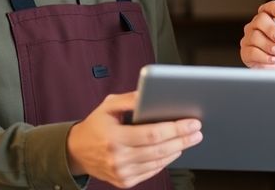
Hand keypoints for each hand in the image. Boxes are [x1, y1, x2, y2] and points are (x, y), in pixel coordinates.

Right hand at [66, 91, 202, 187]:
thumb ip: (129, 99)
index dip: (175, 128)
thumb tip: (149, 93)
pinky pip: (152, 171)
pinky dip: (165, 161)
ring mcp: (121, 172)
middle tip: (197, 131)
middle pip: (159, 150)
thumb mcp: (108, 106)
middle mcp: (117, 158)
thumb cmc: (96, 126)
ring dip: (178, 150)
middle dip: (183, 139)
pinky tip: (173, 150)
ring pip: (158, 162)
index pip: (152, 134)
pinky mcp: (125, 181)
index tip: (191, 122)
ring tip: (189, 139)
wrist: (76, 151)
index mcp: (113, 137)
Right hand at [239, 0, 274, 68]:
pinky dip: (264, 57)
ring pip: (254, 37)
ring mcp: (250, 39)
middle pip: (259, 20)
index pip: (269, 7)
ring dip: (269, 46)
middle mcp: (257, 26)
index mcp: (270, 17)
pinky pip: (251, 52)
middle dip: (272, 30)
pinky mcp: (246, 53)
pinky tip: (273, 59)